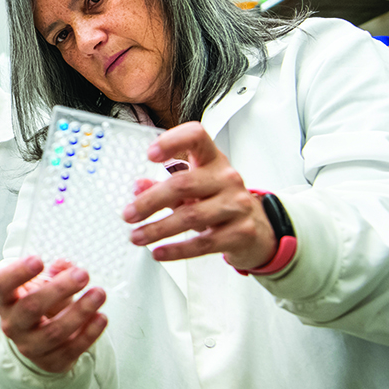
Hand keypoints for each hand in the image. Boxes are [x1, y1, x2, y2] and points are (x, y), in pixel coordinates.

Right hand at [0, 255, 107, 373]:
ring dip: (80, 311)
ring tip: (99, 294)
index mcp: (5, 300)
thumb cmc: (40, 304)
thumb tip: (65, 264)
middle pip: (31, 306)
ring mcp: (29, 346)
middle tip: (83, 274)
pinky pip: (71, 349)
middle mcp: (12, 324)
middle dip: (59, 289)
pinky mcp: (50, 362)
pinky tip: (101, 317)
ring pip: (54, 331)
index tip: (38, 260)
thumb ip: (55, 272)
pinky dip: (89, 333)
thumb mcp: (43, 285)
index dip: (17, 272)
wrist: (41, 341)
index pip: (1, 285)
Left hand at [123, 121, 276, 270]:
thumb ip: (164, 185)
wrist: (259, 229)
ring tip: (137, 236)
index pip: (196, 137)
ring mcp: (237, 205)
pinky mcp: (241, 233)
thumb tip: (138, 187)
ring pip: (190, 216)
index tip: (149, 154)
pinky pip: (203, 243)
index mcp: (213, 160)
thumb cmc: (221, 201)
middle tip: (129, 214)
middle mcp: (227, 178)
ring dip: (157, 229)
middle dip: (150, 201)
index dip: (172, 141)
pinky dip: (176, 249)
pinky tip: (159, 252)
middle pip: (183, 184)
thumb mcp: (195, 188)